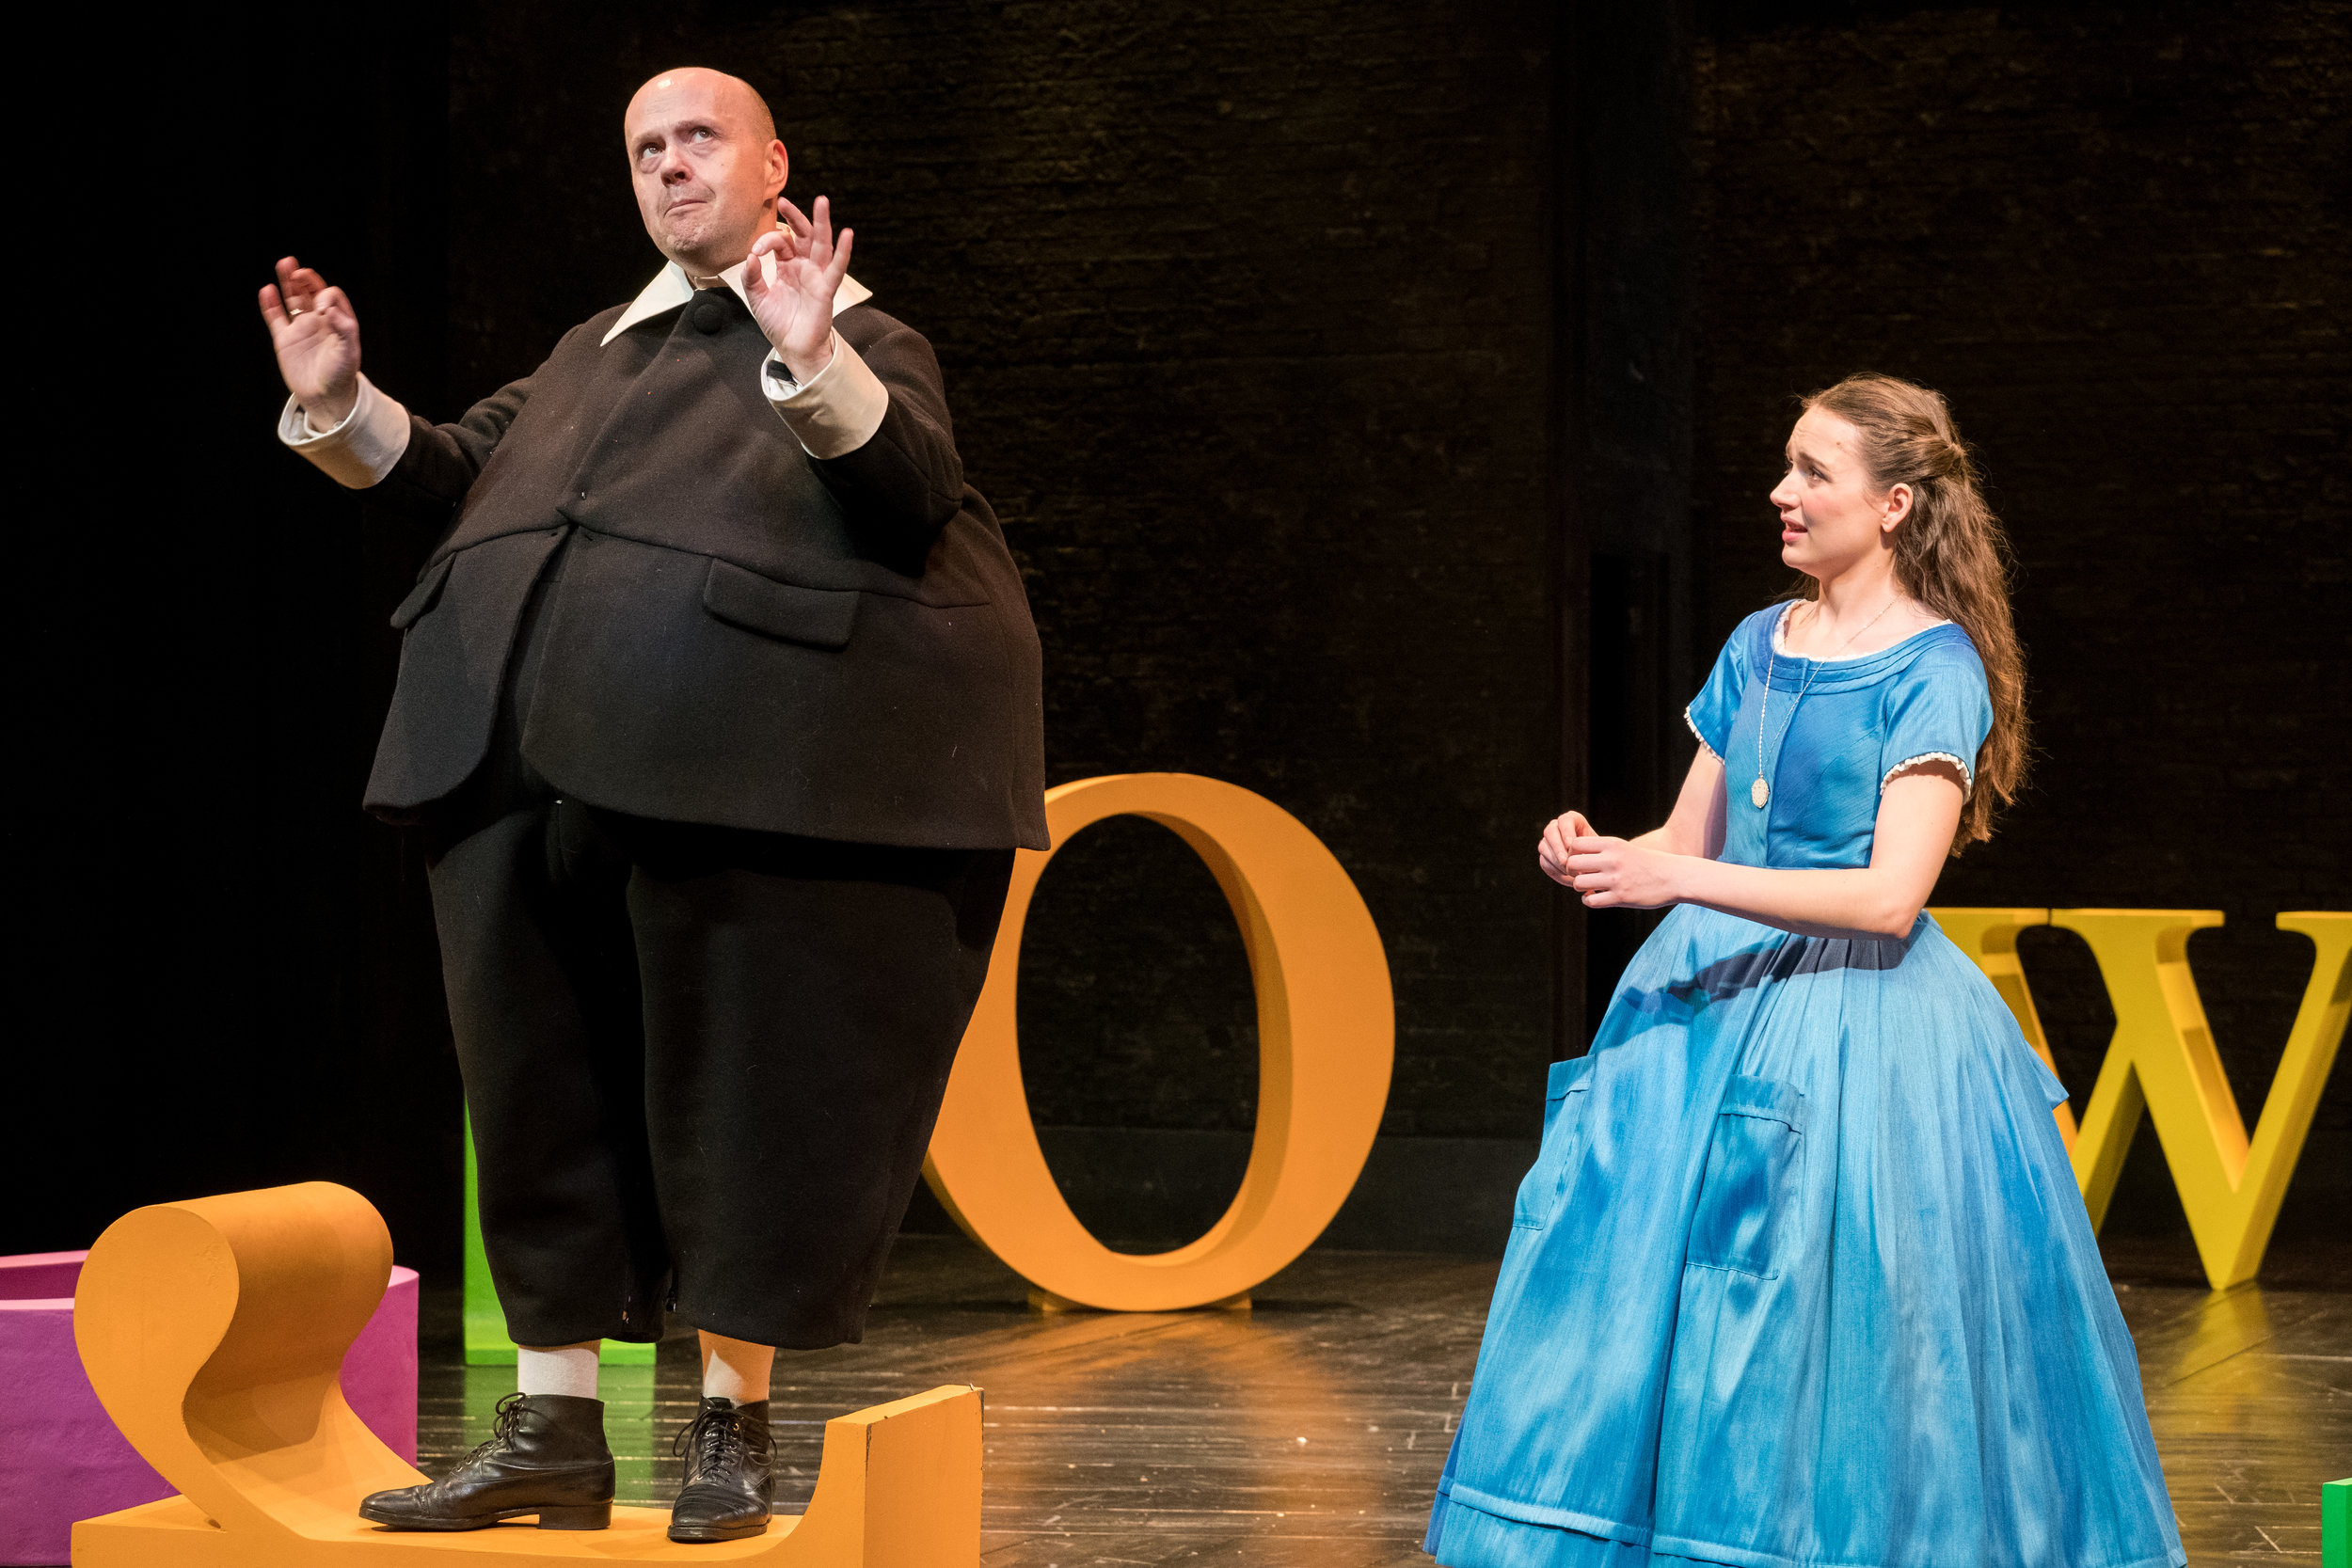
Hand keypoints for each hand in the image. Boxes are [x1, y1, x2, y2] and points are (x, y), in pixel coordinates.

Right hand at [258, 257, 361, 428]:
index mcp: (338, 321)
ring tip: (285, 264)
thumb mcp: (349, 353)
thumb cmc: (341, 376)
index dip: (326, 296)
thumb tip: (331, 308)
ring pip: (292, 300)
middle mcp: (319, 321)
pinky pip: (275, 318)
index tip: (322, 309)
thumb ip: (345, 329)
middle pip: (311, 291)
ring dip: (289, 282)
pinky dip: (270, 304)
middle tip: (299, 271)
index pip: (331, 296)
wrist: (326, 398)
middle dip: (306, 279)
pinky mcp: (284, 339)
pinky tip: (267, 290)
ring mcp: (301, 329)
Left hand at [746, 195, 853, 382]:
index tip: (756, 253)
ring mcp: (816, 275)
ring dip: (822, 223)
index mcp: (787, 265)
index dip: (767, 241)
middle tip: (785, 202)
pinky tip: (847, 234)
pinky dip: (843, 252)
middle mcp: (804, 266)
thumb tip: (751, 257)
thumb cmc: (778, 323)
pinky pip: (836, 268)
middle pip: (803, 235)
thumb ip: (751, 277)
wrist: (792, 348)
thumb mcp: (757, 298)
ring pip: (821, 244)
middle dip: (796, 217)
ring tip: (822, 202)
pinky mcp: (826, 289)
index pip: (780, 242)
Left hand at [1540, 811, 1679, 908]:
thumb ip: (1603, 851)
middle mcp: (1612, 860)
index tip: (1581, 860)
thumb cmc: (1648, 863)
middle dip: (1572, 871)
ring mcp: (1616, 879)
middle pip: (1572, 863)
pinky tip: (1597, 897)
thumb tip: (1575, 855)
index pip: (1576, 844)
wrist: (1675, 877)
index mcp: (1613, 845)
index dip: (1574, 853)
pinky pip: (1590, 900)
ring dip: (1580, 887)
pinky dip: (1589, 900)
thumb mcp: (1625, 849)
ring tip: (1591, 887)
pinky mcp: (1621, 897)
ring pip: (1577, 883)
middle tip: (1582, 875)